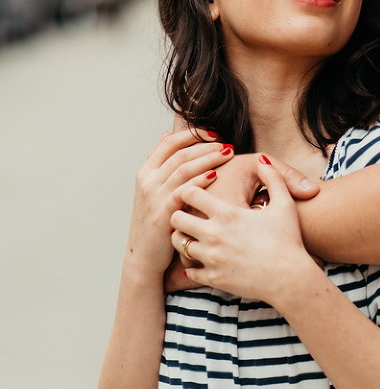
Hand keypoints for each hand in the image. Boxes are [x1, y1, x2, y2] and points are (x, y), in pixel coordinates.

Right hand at [127, 129, 233, 278]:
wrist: (143, 255)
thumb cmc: (155, 220)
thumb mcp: (151, 188)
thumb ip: (159, 162)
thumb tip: (166, 134)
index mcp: (146, 171)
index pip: (169, 142)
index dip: (193, 134)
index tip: (214, 133)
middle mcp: (148, 181)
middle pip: (180, 153)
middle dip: (206, 145)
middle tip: (226, 144)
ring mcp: (154, 196)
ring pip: (183, 168)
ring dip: (208, 158)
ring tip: (227, 154)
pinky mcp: (162, 213)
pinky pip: (183, 191)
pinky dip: (199, 180)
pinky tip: (215, 174)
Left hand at [170, 157, 317, 305]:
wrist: (290, 278)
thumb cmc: (288, 240)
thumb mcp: (284, 204)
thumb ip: (273, 177)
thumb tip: (262, 161)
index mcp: (227, 213)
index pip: (189, 194)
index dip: (189, 190)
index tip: (194, 192)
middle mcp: (214, 234)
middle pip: (177, 219)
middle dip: (179, 214)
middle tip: (187, 214)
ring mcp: (212, 258)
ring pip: (179, 245)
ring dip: (184, 239)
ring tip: (193, 236)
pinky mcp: (214, 278)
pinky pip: (189, 271)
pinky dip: (192, 266)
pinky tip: (202, 260)